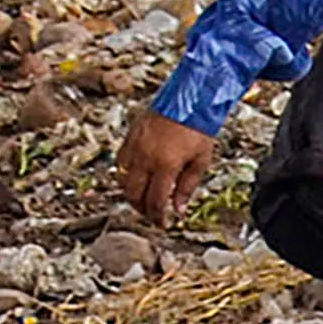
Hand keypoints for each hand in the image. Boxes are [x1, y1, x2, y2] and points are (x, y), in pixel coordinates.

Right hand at [119, 110, 217, 225]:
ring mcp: (134, 148)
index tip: (162, 223)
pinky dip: (126, 177)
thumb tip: (179, 208)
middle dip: (142, 209)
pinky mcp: (129, 139)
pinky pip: (121, 164)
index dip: (157, 217)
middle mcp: (145, 158)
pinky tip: (137, 179)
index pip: (155, 201)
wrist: (188, 100)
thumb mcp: (201, 160)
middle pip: (134, 195)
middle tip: (152, 214)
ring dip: (132, 195)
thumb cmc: (198, 128)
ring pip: (123, 181)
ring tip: (144, 200)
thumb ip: (188, 186)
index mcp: (165, 165)